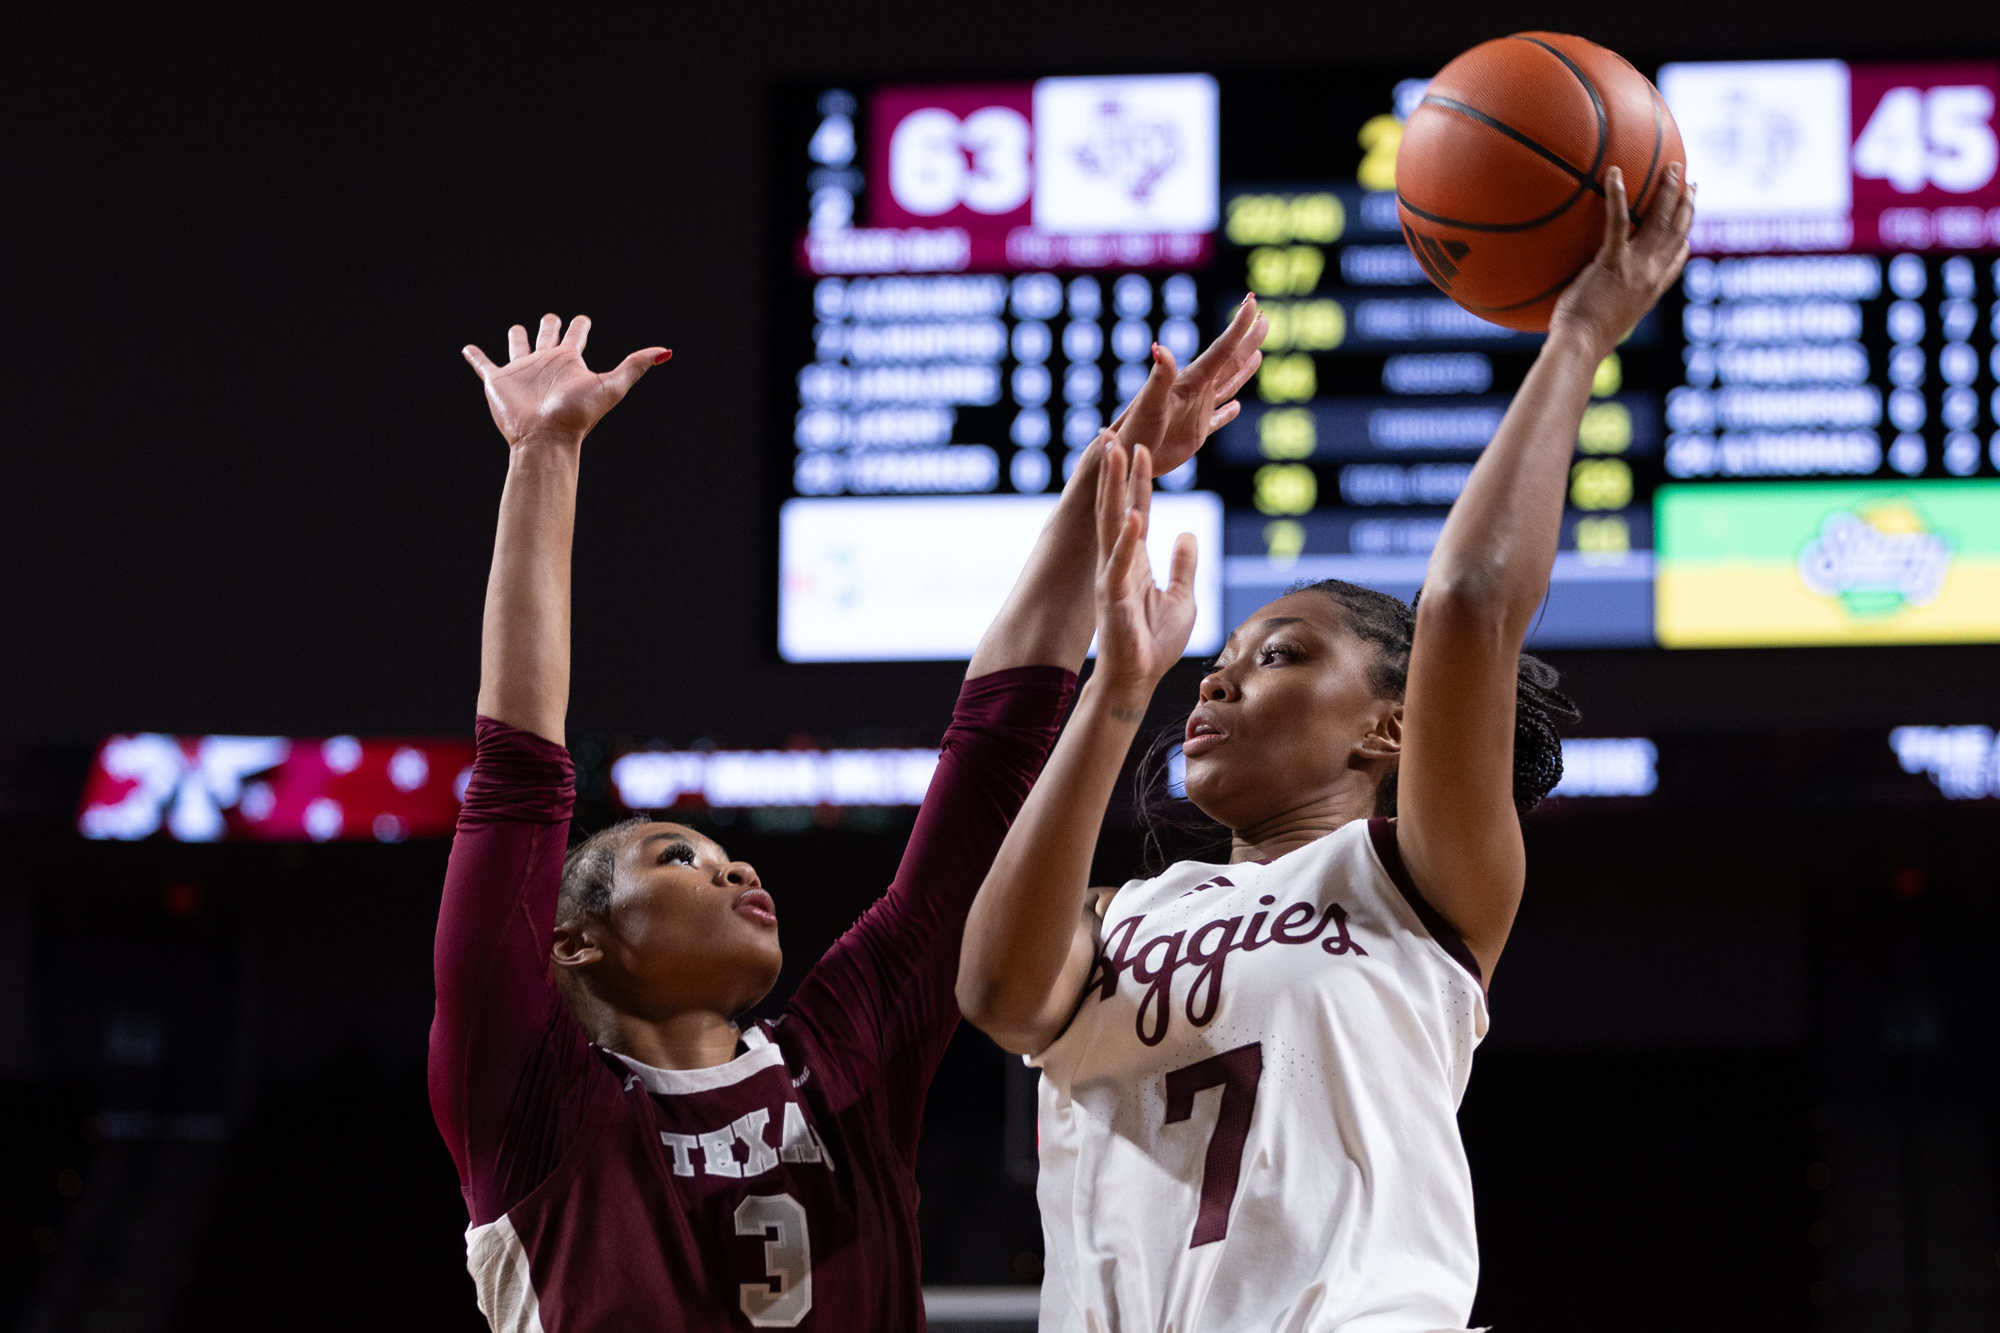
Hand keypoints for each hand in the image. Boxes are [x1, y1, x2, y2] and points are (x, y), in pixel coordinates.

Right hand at [463, 314, 669, 446]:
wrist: (546, 437)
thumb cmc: (578, 415)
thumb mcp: (611, 385)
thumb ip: (635, 366)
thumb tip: (666, 351)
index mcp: (569, 362)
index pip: (576, 336)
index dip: (580, 325)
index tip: (582, 319)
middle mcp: (546, 364)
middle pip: (547, 337)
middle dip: (550, 325)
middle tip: (553, 318)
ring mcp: (521, 373)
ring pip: (518, 347)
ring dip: (517, 336)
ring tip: (517, 329)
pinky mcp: (498, 382)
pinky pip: (484, 365)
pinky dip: (475, 356)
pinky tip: (468, 349)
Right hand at [1093, 442, 1196, 692]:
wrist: (1137, 680)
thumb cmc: (1155, 643)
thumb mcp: (1182, 597)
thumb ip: (1183, 565)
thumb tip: (1189, 534)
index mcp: (1134, 559)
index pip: (1136, 508)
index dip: (1138, 477)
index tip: (1139, 444)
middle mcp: (1118, 561)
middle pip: (1117, 506)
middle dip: (1116, 470)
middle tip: (1113, 432)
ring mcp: (1112, 577)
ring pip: (1112, 524)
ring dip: (1115, 490)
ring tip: (1117, 456)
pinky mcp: (1112, 598)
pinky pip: (1121, 564)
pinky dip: (1128, 541)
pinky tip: (1136, 516)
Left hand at [1107, 295, 1268, 475]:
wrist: (1125, 453)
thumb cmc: (1135, 428)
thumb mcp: (1150, 402)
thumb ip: (1160, 376)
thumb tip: (1160, 347)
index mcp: (1191, 381)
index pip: (1221, 350)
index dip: (1238, 327)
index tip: (1253, 303)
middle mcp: (1196, 391)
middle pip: (1230, 361)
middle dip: (1248, 340)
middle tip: (1266, 317)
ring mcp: (1197, 411)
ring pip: (1228, 385)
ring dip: (1244, 369)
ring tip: (1258, 353)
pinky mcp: (1195, 433)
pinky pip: (1217, 419)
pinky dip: (1228, 413)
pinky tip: (1235, 407)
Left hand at [1549, 165, 1694, 359]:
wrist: (1580, 347)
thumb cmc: (1583, 341)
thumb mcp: (1608, 322)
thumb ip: (1610, 304)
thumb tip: (1594, 300)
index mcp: (1652, 289)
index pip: (1678, 258)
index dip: (1685, 235)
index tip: (1688, 218)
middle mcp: (1652, 275)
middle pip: (1679, 231)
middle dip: (1688, 203)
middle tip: (1689, 180)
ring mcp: (1635, 266)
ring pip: (1661, 220)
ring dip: (1669, 190)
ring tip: (1671, 166)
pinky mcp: (1612, 261)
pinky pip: (1618, 221)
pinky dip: (1618, 195)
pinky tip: (1614, 173)